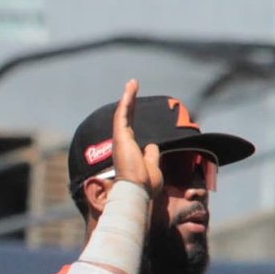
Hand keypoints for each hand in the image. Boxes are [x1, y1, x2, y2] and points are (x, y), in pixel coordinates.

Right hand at [110, 79, 162, 194]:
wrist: (137, 190)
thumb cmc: (144, 184)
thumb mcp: (153, 167)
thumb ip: (151, 156)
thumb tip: (152, 146)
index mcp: (130, 150)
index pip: (131, 128)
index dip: (133, 115)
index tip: (134, 105)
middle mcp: (123, 144)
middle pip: (126, 117)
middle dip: (129, 102)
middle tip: (132, 87)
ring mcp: (121, 139)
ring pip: (123, 113)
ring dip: (128, 97)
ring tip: (132, 83)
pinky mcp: (121, 136)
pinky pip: (123, 114)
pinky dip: (126, 100)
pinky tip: (130, 88)